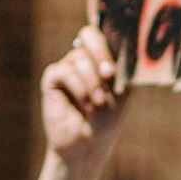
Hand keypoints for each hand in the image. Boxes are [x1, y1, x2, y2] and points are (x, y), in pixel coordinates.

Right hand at [40, 26, 127, 161]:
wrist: (86, 145)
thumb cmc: (107, 120)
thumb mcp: (121, 93)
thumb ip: (122, 68)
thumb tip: (127, 45)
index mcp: (104, 58)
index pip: (108, 34)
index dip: (113, 42)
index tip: (120, 63)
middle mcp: (85, 58)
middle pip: (89, 34)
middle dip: (101, 52)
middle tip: (108, 74)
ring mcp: (68, 67)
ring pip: (79, 57)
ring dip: (92, 81)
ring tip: (99, 103)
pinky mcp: (53, 78)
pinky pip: (64, 71)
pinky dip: (78, 87)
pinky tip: (86, 105)